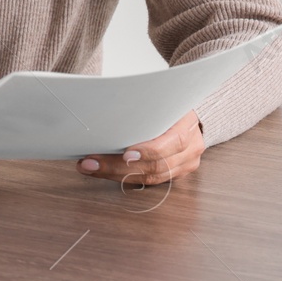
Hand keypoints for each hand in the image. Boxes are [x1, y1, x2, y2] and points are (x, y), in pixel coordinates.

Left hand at [78, 110, 203, 185]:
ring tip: (90, 168)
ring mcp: (186, 163)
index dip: (149, 151)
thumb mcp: (160, 99)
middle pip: (156, 165)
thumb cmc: (167, 104)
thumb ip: (143, 106)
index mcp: (188, 125)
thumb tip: (107, 105)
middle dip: (118, 166)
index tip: (125, 154)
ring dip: (115, 174)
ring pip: (150, 178)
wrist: (186, 116)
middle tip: (90, 163)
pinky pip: (148, 181)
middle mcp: (191, 148)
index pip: (174, 142)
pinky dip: (123, 177)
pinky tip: (103, 172)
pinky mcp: (176, 174)